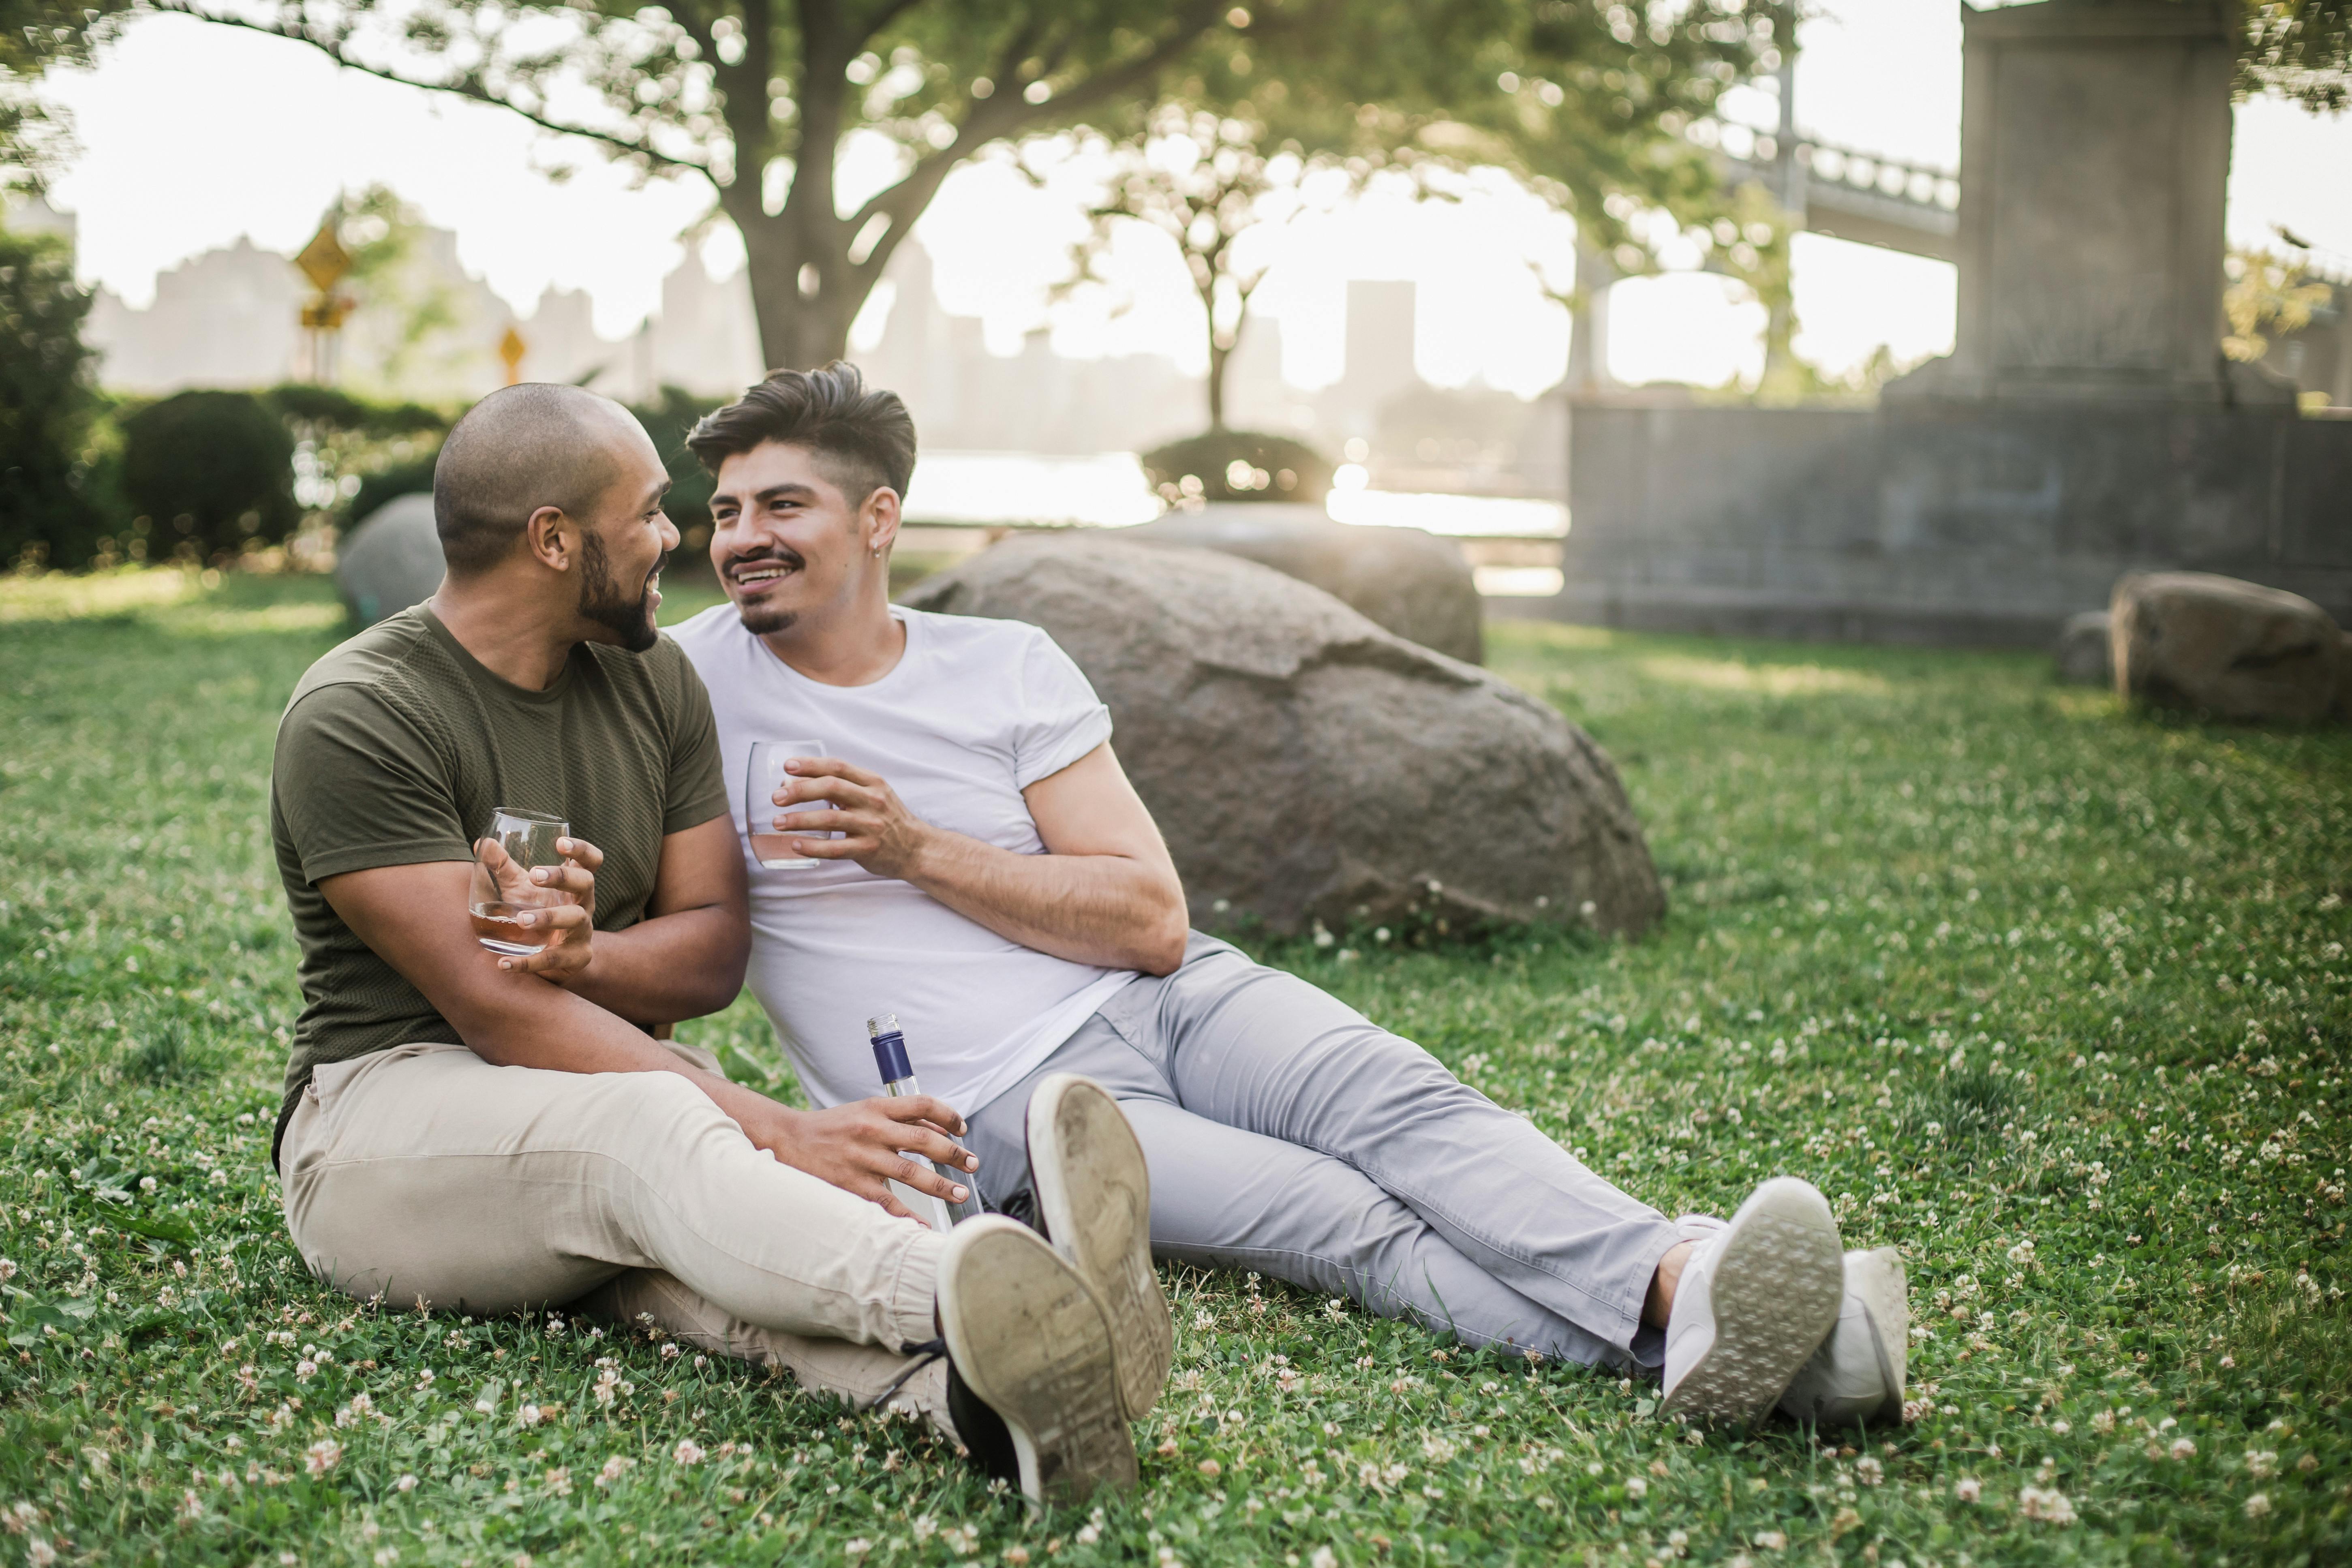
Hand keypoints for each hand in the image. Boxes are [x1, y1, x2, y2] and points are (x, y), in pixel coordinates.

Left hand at [494, 835, 603, 984]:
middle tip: (534, 875)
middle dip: (563, 877)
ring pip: (575, 919)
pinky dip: (528, 963)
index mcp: (574, 884)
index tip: (560, 843)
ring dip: (548, 917)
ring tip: (520, 920)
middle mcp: (584, 904)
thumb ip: (503, 867)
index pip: (590, 861)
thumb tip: (483, 843)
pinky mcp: (577, 958)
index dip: (582, 849)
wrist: (551, 960)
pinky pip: (555, 959)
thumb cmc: (536, 913)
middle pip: (586, 883)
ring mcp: (583, 931)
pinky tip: (503, 963)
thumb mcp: (520, 889)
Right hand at [750, 1094, 978, 1217]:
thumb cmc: (831, 1128)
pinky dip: (908, 1216)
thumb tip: (939, 1128)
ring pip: (911, 1173)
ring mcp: (861, 1158)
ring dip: (941, 1185)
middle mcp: (871, 1130)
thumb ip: (898, 1119)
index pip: (922, 1104)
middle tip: (973, 1165)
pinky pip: (887, 1203)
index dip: (948, 1116)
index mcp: (876, 1107)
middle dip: (954, 1154)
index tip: (963, 1130)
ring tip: (960, 1193)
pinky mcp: (851, 1184)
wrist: (787, 1140)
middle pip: (924, 1140)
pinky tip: (923, 1225)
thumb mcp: (864, 1112)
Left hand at [770, 758, 934, 880]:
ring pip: (830, 819)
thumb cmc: (888, 819)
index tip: (788, 766)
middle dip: (800, 791)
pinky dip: (813, 847)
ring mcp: (871, 826)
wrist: (917, 848)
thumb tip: (796, 782)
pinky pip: (835, 849)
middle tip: (776, 797)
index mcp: (873, 783)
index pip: (838, 767)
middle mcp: (873, 801)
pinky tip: (796, 845)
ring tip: (778, 822)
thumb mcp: (873, 794)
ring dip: (799, 820)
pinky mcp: (868, 849)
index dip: (811, 765)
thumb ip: (843, 787)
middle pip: (832, 788)